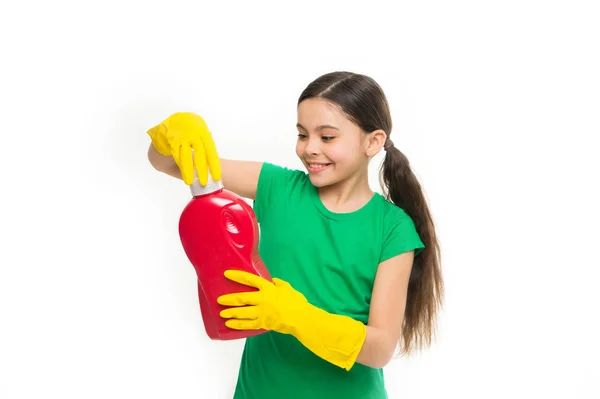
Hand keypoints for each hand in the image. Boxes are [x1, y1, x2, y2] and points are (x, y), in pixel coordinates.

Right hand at [147, 112, 220, 184]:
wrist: (171, 119)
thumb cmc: (187, 131)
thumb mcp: (198, 136)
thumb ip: (203, 148)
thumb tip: (210, 165)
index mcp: (203, 134)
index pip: (211, 152)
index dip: (214, 165)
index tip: (217, 178)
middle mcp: (194, 135)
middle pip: (200, 154)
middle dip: (202, 170)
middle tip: (204, 183)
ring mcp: (182, 136)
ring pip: (186, 156)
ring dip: (188, 170)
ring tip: (189, 182)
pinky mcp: (172, 139)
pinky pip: (176, 154)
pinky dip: (179, 164)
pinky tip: (181, 172)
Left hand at [218, 269, 366, 370]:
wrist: (301, 318)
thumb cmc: (296, 302)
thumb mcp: (288, 288)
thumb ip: (279, 284)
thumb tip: (274, 281)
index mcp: (267, 288)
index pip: (249, 279)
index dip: (237, 276)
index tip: (227, 274)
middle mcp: (262, 299)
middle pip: (242, 298)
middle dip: (229, 299)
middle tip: (219, 300)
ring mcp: (261, 312)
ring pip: (242, 312)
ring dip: (231, 313)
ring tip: (222, 313)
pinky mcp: (263, 323)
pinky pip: (247, 324)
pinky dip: (237, 324)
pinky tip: (230, 324)